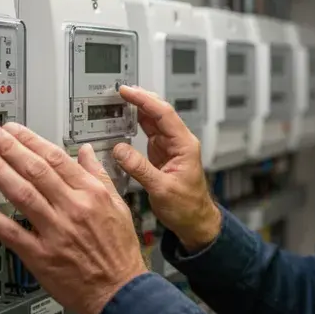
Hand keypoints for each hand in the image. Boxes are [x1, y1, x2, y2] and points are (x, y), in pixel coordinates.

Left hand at [0, 123, 147, 313]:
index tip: (14, 130)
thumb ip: (98, 176)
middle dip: (9, 148)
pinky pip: (11, 232)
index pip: (56, 158)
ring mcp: (56, 232)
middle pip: (35, 170)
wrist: (119, 290)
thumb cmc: (119, 251)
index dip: (31, 140)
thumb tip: (86, 152)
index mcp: (92, 194)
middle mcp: (73, 209)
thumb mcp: (118, 205)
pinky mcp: (41, 256)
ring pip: (22, 194)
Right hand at [113, 85, 221, 251]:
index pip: (164, 114)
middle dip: (140, 99)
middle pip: (159, 112)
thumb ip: (140, 168)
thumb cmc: (187, 207)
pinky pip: (148, 134)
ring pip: (153, 121)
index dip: (144, 100)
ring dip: (137, 110)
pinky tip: (125, 120)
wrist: (195, 221)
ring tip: (119, 101)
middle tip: (120, 91)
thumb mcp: (161, 189)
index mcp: (185, 145)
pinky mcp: (162, 155)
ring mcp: (170, 147)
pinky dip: (136, 126)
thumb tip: (120, 150)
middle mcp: (179, 142)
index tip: (127, 91)